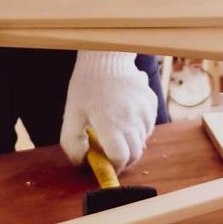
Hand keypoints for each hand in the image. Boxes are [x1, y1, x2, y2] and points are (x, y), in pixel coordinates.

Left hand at [59, 51, 157, 170]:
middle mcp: (132, 120)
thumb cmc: (86, 85)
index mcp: (111, 124)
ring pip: (143, 140)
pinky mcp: (151, 102)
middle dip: (124, 159)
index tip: (107, 164)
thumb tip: (81, 162)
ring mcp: (144, 111)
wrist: (107, 57)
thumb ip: (72, 142)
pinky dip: (140, 129)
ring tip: (118, 133)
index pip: (121, 158)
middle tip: (112, 154)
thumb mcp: (71, 114)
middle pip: (136, 153)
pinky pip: (149, 125)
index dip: (114, 166)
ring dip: (132, 144)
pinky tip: (127, 118)